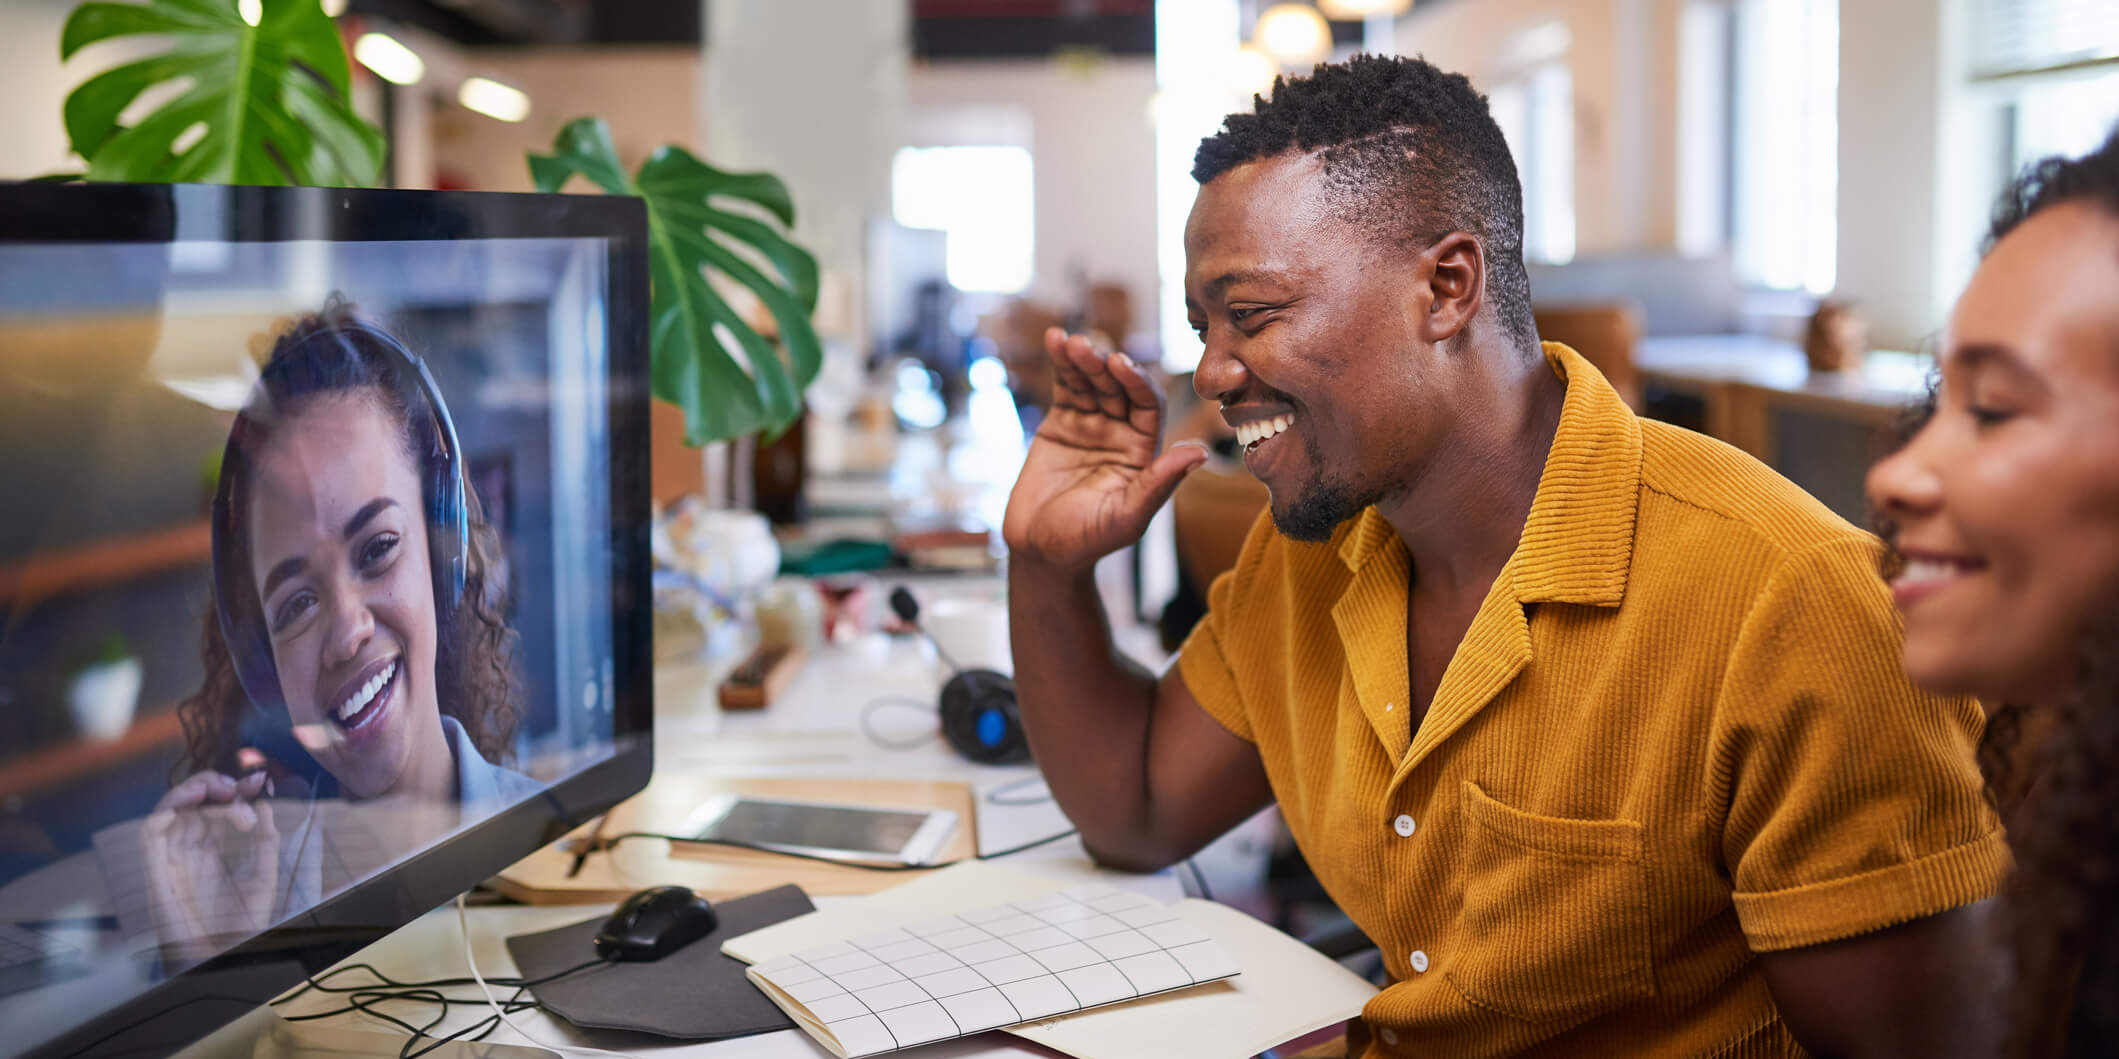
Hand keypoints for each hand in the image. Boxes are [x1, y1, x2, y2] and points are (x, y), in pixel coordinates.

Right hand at [142, 769, 279, 957]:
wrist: (220, 958)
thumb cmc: (238, 926)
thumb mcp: (263, 878)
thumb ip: (265, 842)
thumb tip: (266, 803)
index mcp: (212, 850)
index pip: (217, 806)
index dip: (235, 790)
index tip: (260, 782)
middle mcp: (189, 849)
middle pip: (192, 802)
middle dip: (216, 785)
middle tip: (241, 790)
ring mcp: (171, 857)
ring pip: (170, 808)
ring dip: (194, 790)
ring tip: (223, 792)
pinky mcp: (156, 869)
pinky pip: (149, 833)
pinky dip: (165, 810)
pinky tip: (192, 803)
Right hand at [1003, 329, 1208, 570]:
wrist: (1040, 551)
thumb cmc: (1087, 541)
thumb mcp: (1127, 516)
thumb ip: (1159, 483)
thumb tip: (1201, 452)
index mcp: (1144, 452)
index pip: (1147, 406)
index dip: (1136, 382)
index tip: (1120, 365)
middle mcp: (1122, 432)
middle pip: (1118, 387)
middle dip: (1103, 366)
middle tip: (1088, 348)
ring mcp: (1092, 424)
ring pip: (1092, 382)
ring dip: (1082, 359)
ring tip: (1068, 341)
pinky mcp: (1062, 423)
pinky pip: (1065, 386)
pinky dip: (1061, 363)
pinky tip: (1054, 339)